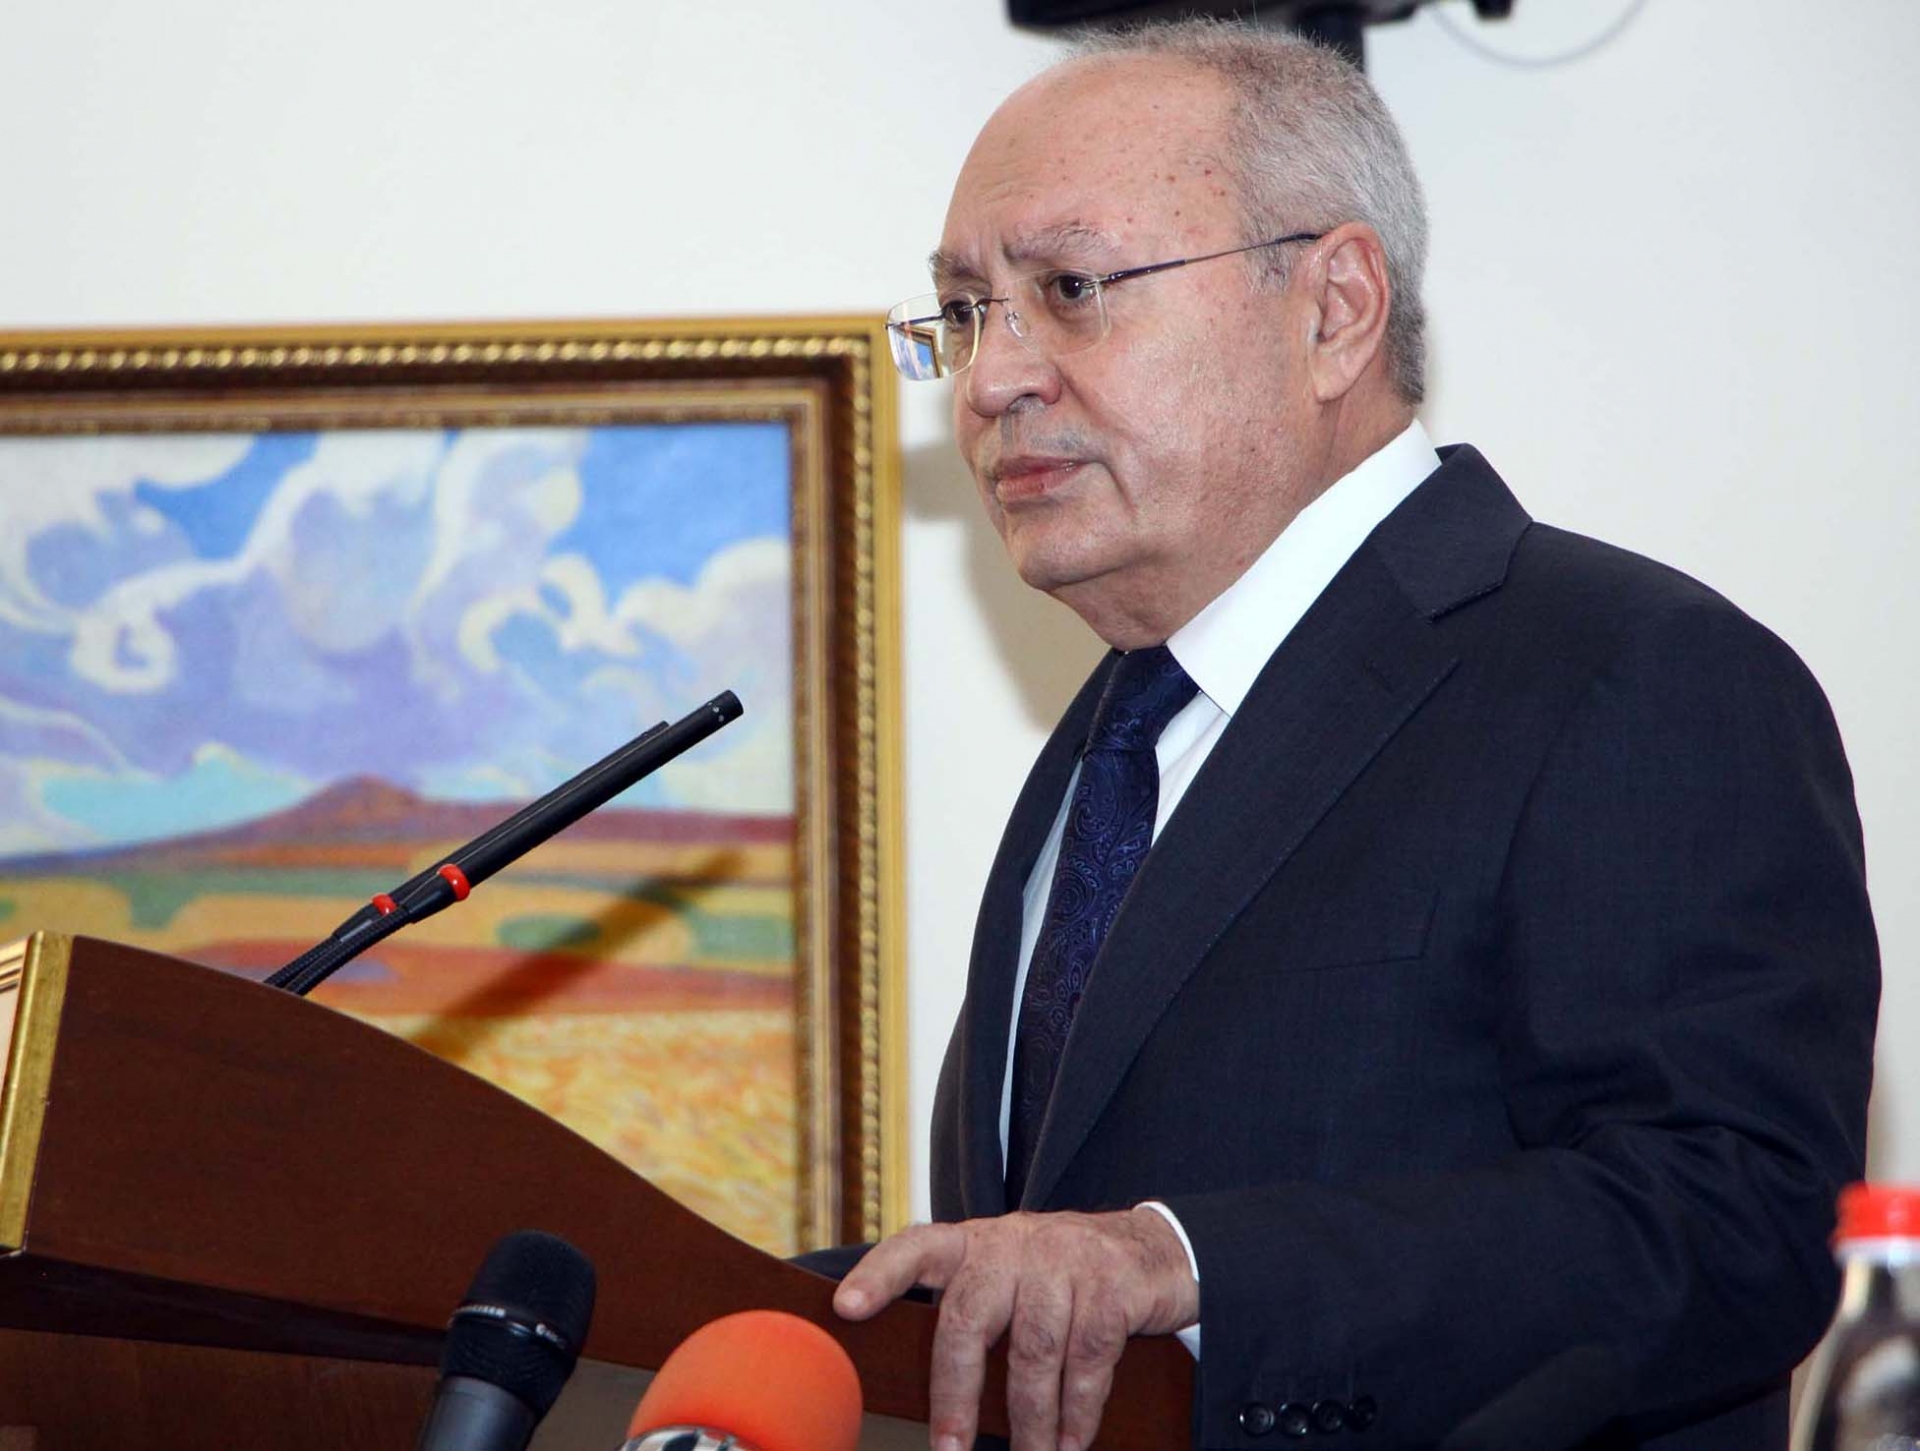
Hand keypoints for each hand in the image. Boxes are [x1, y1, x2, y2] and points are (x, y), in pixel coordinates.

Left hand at [833, 1207, 1198, 1450]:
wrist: (1155, 1249)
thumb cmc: (1062, 1279)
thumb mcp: (1010, 1278)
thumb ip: (970, 1312)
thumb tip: (924, 1391)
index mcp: (976, 1243)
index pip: (916, 1246)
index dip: (880, 1274)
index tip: (847, 1308)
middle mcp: (1014, 1243)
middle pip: (969, 1315)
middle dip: (955, 1391)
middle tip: (949, 1450)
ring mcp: (1066, 1258)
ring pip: (1032, 1350)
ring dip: (1030, 1419)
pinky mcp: (1113, 1282)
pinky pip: (1088, 1357)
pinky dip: (1078, 1410)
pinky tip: (1071, 1443)